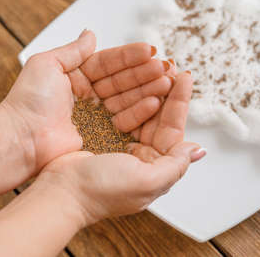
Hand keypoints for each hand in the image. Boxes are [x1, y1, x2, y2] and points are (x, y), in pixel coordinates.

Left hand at [0, 30, 172, 171]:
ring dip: (148, 88)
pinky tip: (155, 102)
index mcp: (77, 77)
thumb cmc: (28, 102)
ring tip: (166, 80)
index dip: (130, 56)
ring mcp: (97, 115)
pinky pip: (125, 119)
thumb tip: (90, 33)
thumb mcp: (47, 65)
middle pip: (122, 80)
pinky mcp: (102, 134)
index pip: (109, 63)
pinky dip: (141, 110)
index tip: (150, 50)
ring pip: (127, 98)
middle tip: (165, 66)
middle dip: (145, 72)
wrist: (21, 139)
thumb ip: (73, 50)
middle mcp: (89, 95)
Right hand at [37, 72, 205, 225]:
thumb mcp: (146, 181)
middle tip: (169, 66)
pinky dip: (127, 94)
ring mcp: (121, 143)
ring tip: (154, 67)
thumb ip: (175, 165)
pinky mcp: (101, 134)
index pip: (173, 129)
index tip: (185, 78)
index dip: (180, 102)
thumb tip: (198, 150)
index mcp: (155, 166)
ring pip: (140, 110)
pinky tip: (132, 80)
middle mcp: (141, 155)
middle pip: (158, 117)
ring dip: (147, 88)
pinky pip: (120, 110)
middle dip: (166, 91)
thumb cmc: (102, 191)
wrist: (61, 192)